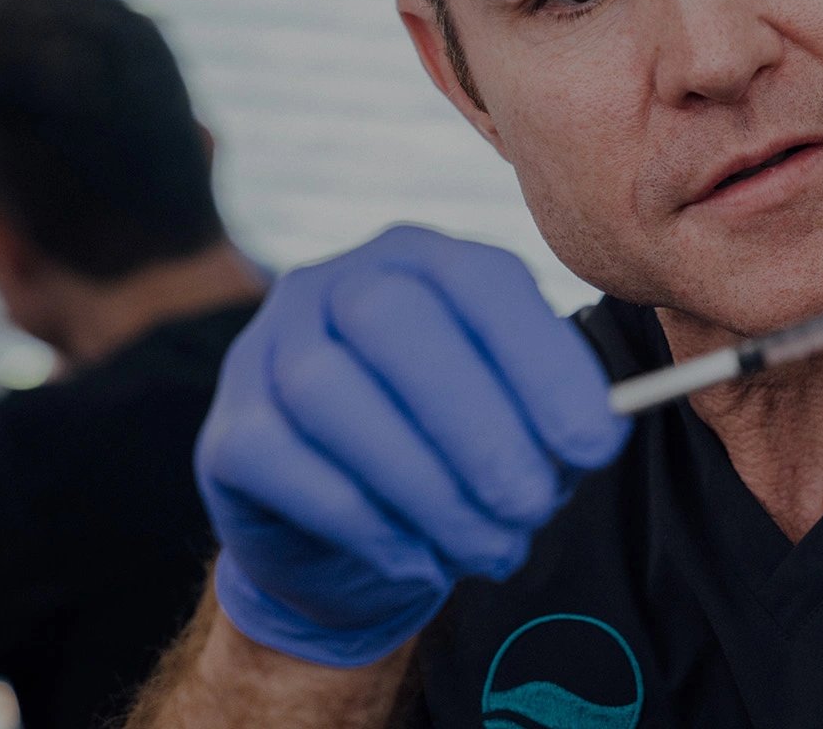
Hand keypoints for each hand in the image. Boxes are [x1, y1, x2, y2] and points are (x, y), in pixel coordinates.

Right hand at [195, 225, 628, 666]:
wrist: (347, 540)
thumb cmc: (451, 460)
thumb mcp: (515, 427)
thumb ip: (551, 419)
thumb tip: (596, 433)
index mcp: (423, 261)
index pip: (480, 281)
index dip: (542, 361)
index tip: (595, 445)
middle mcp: (335, 284)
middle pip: (392, 321)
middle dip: (478, 425)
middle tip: (534, 506)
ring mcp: (265, 349)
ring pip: (329, 392)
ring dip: (425, 485)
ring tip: (489, 548)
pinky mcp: (227, 430)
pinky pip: (281, 459)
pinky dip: (365, 520)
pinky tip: (421, 561)